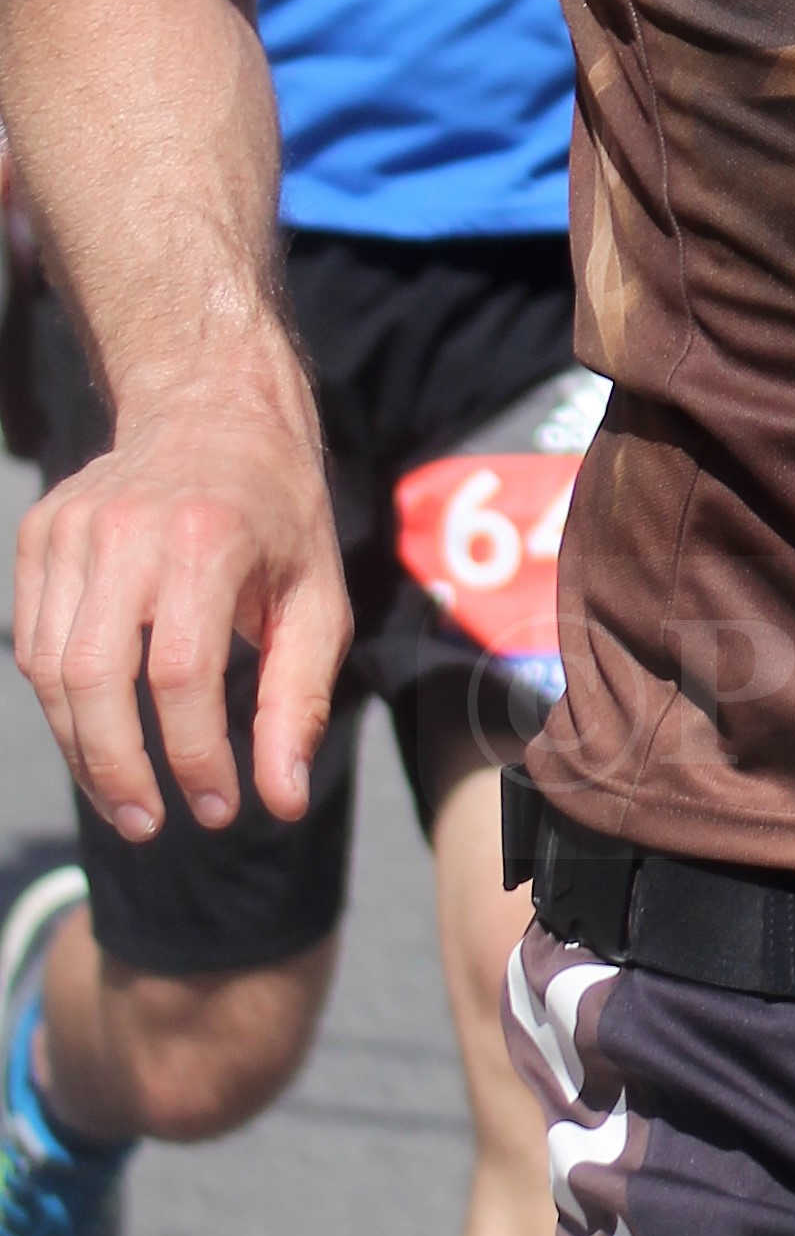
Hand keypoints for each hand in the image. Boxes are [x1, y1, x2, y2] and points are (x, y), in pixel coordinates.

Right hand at [13, 343, 348, 841]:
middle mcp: (125, 531)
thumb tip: (281, 800)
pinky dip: (61, 702)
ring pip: (51, 668)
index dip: (193, 755)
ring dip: (82, 748)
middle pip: (94, 677)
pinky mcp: (41, 534)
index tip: (220, 807)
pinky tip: (99, 735)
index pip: (180, 674)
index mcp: (205, 540)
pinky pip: (33, 641)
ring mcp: (70, 529)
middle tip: (151, 823)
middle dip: (117, 768)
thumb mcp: (319, 601)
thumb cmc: (280, 517)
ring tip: (126, 797)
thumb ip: (299, 702)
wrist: (213, 412)